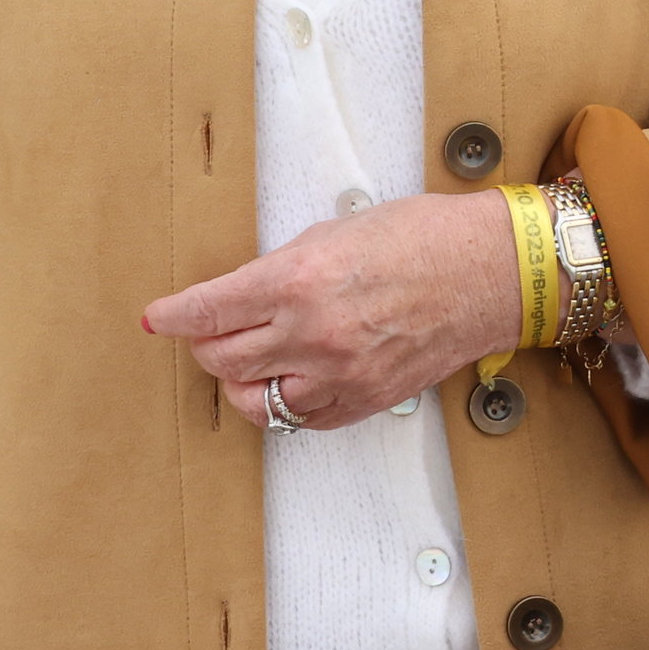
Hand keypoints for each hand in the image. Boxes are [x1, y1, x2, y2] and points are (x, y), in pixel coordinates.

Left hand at [146, 190, 519, 430]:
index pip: (209, 309)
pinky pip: (299, 419)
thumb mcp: (336, 230)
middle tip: (210, 331)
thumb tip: (245, 291)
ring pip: (252, 400)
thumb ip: (283, 267)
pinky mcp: (361, 401)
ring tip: (249, 360)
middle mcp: (311, 333)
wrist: (488, 273)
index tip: (160, 317)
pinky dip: (285, 401)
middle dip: (205, 344)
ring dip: (239, 380)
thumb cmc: (424, 239)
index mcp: (298, 279)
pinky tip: (293, 377)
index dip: (175, 315)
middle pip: (220, 358)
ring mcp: (337, 375)